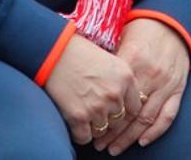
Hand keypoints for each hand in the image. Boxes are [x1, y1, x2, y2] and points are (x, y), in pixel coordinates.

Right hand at [44, 30, 141, 145]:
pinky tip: (75, 123)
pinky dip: (80, 133)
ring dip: (93, 126)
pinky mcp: (79, 117)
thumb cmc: (80, 53)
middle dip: (108, 118)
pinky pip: (85, 138)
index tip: (114, 109)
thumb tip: (128, 102)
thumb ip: (122, 82)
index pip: (135, 108)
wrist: (55, 52)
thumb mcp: (111, 62)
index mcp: (126, 78)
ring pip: (102, 131)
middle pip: (119, 121)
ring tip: (84, 113)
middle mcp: (115, 94)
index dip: (124, 110)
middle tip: (95, 110)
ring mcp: (97, 107)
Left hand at [100, 18, 189, 154]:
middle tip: (99, 145)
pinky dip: (156, 131)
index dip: (101, 115)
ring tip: (115, 149)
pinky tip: (143, 141)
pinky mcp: (178, 89)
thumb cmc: (141, 30)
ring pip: (146, 118)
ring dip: (129, 137)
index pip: (115, 95)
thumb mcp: (122, 39)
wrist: (172, 22)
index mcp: (133, 59)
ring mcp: (166, 84)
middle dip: (112, 133)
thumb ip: (109, 62)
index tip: (89, 128)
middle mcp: (151, 74)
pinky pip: (168, 115)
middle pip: (128, 112)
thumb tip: (90, 83)